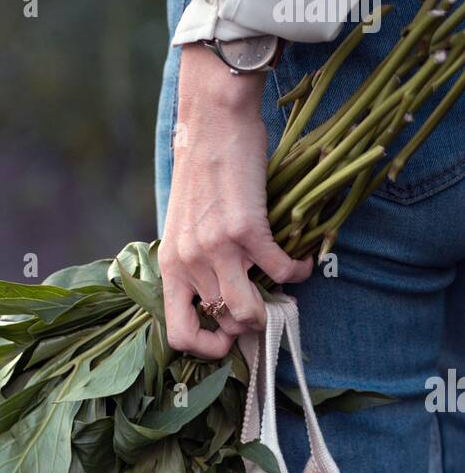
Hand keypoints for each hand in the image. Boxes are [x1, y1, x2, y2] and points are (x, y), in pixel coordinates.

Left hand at [159, 43, 312, 356]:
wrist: (211, 123)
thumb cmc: (202, 174)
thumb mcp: (186, 227)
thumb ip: (197, 262)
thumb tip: (223, 297)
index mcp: (170, 267)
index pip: (178, 334)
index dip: (205, 349)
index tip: (227, 339)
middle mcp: (189, 263)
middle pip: (225, 324)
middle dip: (252, 323)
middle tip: (267, 304)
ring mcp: (216, 248)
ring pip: (249, 310)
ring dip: (274, 306)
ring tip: (285, 287)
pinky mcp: (246, 229)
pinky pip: (280, 270)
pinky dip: (298, 270)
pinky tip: (302, 260)